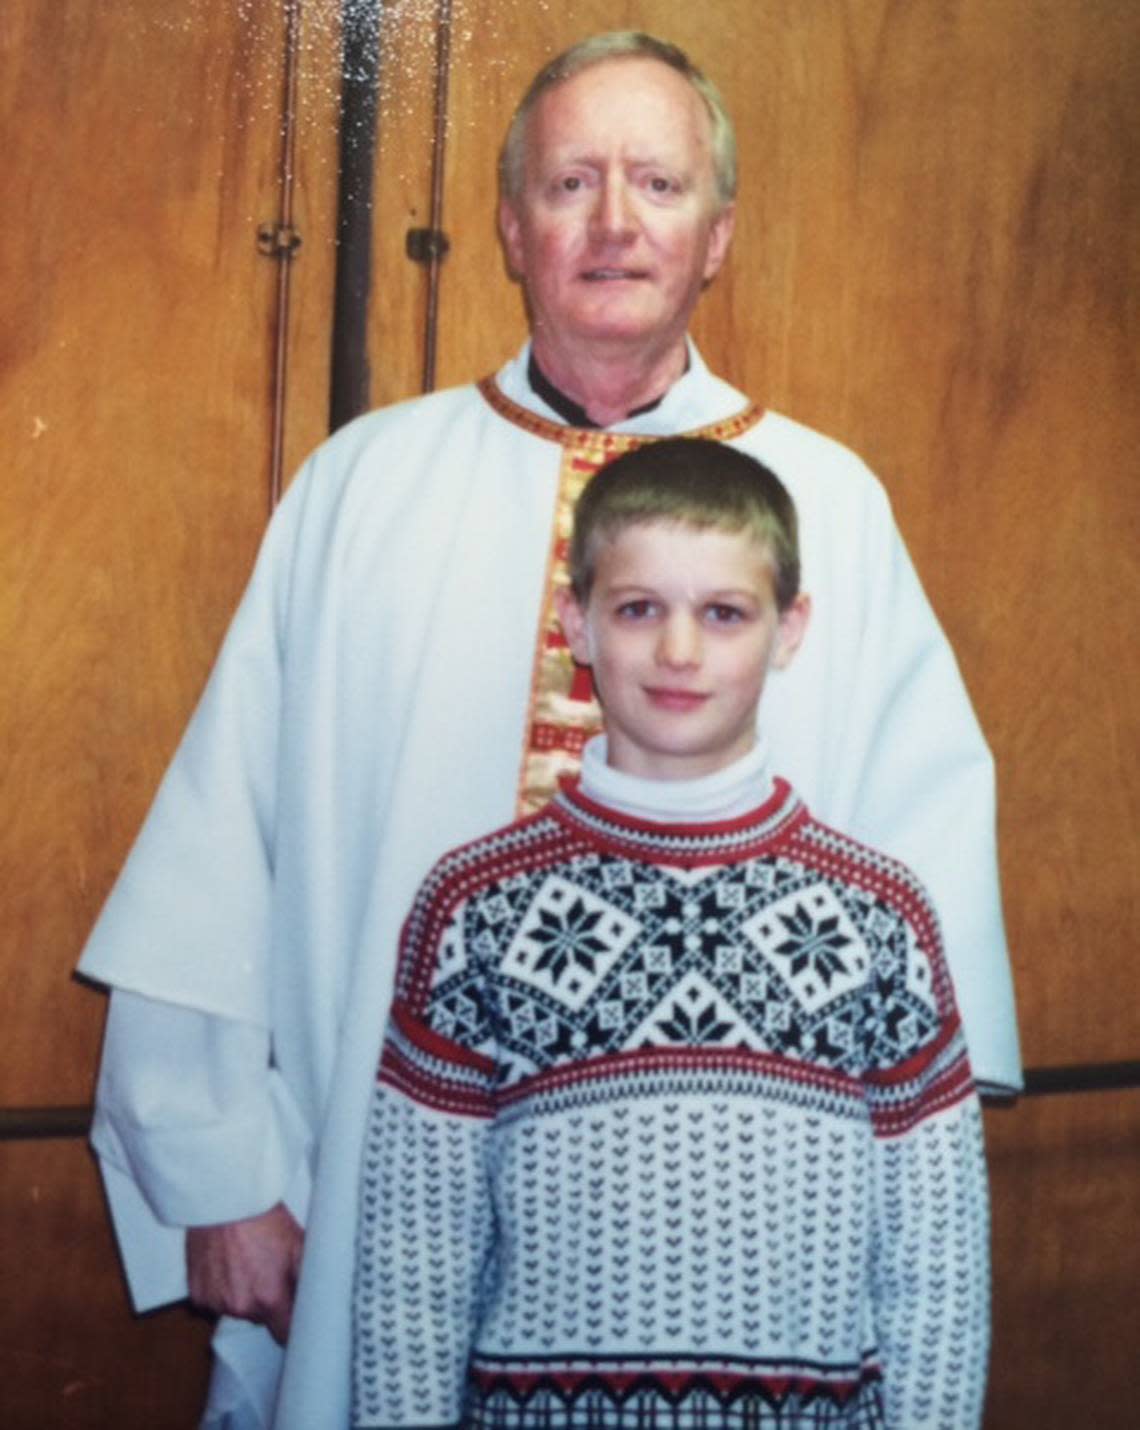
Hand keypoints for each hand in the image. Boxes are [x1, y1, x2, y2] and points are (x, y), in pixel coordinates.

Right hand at [186, 1202, 303, 1344]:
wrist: (226, 1201)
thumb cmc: (262, 1218)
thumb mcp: (299, 1245)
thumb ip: (309, 1281)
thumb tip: (322, 1301)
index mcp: (270, 1298)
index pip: (284, 1335)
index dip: (290, 1327)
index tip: (293, 1320)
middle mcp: (242, 1307)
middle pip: (260, 1319)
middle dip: (267, 1301)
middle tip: (268, 1270)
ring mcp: (217, 1303)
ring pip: (237, 1309)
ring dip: (243, 1294)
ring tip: (246, 1261)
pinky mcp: (199, 1295)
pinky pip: (215, 1301)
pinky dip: (221, 1289)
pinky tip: (227, 1263)